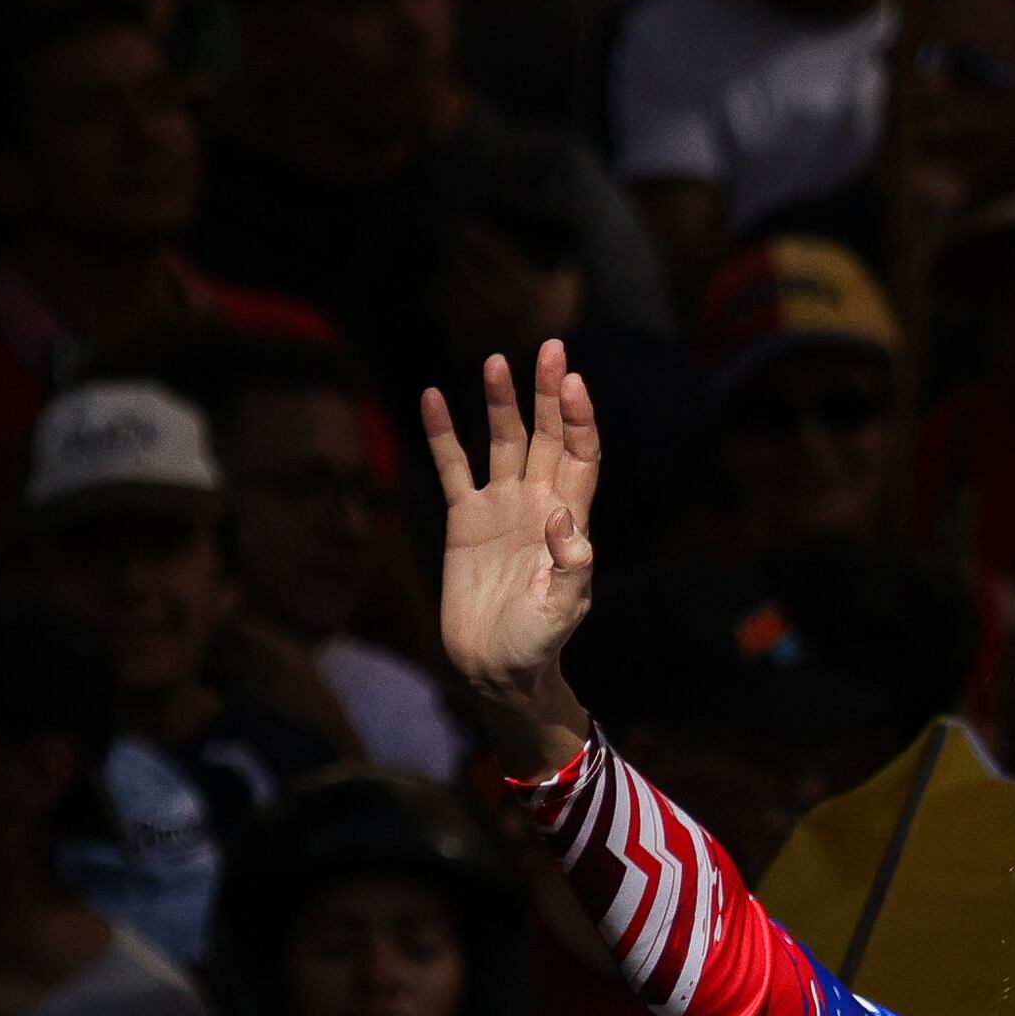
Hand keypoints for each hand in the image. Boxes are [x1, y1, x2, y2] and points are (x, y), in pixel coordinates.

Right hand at [420, 342, 603, 717]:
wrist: (495, 666)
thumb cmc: (537, 641)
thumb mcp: (563, 611)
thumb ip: (570, 565)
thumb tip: (559, 514)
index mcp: (569, 519)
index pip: (580, 455)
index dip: (579, 418)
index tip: (572, 383)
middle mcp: (538, 501)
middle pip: (547, 435)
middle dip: (548, 394)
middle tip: (550, 349)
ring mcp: (500, 506)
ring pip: (502, 441)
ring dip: (501, 402)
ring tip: (496, 361)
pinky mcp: (464, 518)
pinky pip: (453, 467)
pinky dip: (443, 434)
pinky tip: (433, 397)